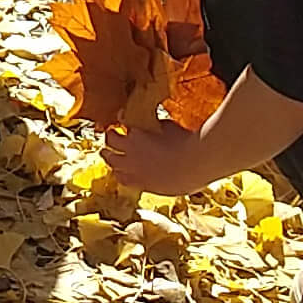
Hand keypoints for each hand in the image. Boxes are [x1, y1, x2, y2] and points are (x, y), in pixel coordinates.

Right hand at [101, 119, 215, 198]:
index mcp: (140, 181)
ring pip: (111, 137)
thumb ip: (158, 182)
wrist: (195, 160)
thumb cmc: (190, 178)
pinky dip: (124, 118)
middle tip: (110, 148)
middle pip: (109, 157)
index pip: (120, 177)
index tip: (120, 168)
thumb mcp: (171, 187)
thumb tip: (159, 177)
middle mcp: (131, 163)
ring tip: (113, 130)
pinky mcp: (140, 129)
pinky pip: (126, 121)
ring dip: (111, 134)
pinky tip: (124, 115)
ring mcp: (133, 145)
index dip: (118, 172)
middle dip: (108, 152)